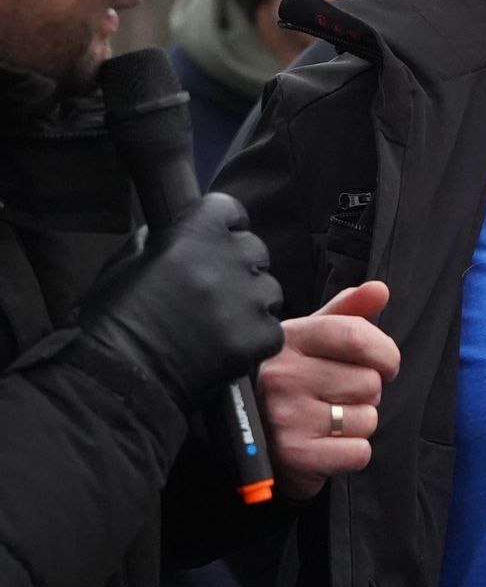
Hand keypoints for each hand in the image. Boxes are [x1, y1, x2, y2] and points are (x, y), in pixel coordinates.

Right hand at [79, 192, 282, 411]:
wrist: (120, 377)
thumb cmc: (112, 320)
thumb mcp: (121, 266)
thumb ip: (150, 243)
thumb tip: (162, 234)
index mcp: (193, 234)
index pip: (228, 209)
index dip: (224, 225)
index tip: (219, 239)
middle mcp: (227, 259)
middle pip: (255, 250)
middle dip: (240, 266)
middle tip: (217, 290)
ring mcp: (247, 299)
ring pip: (269, 290)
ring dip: (252, 302)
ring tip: (224, 322)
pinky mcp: (258, 337)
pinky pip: (272, 329)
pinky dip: (256, 338)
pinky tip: (230, 347)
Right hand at [258, 280, 399, 501]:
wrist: (249, 440)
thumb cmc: (291, 383)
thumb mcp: (311, 340)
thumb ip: (347, 313)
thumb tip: (380, 289)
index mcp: (289, 340)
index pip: (356, 336)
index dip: (385, 353)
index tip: (385, 365)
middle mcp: (283, 375)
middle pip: (369, 382)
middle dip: (366, 394)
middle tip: (337, 398)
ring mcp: (286, 416)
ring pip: (367, 418)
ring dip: (358, 425)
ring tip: (327, 422)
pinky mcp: (294, 456)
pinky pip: (359, 452)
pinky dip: (351, 453)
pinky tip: (326, 446)